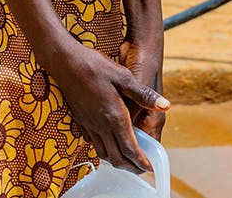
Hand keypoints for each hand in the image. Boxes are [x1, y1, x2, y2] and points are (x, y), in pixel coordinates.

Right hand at [49, 41, 168, 172]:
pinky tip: (106, 144)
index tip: (149, 167)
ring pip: (103, 153)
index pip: (130, 149)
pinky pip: (92, 143)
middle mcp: (101, 125)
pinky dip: (102, 150)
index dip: (141, 162)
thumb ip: (144, 95)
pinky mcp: (79, 120)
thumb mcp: (124, 76)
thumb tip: (165, 105)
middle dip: (131, 167)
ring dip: (116, 161)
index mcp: (115, 116)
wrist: (66, 61)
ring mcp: (88, 124)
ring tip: (126, 160)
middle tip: (141, 169)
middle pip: (116, 157)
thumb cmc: (95, 66)